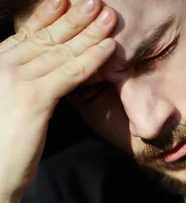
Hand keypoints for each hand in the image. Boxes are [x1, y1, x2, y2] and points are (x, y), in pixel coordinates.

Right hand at [0, 0, 116, 199]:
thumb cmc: (2, 142)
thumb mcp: (10, 103)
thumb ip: (25, 82)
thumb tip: (47, 69)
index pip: (30, 34)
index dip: (52, 16)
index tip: (70, 0)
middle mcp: (4, 65)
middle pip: (47, 37)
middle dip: (75, 17)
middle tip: (98, 2)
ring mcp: (17, 80)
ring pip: (62, 52)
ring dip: (89, 33)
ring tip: (110, 18)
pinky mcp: (34, 98)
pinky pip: (70, 73)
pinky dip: (91, 59)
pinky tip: (109, 48)